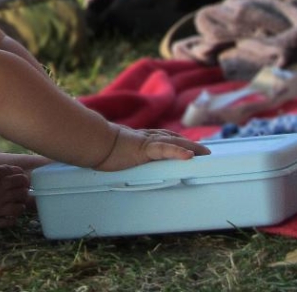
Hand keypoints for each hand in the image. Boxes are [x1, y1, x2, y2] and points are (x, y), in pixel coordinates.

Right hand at [93, 126, 210, 171]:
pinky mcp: (145, 149)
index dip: (173, 139)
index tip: (183, 142)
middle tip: (204, 151)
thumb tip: (107, 159)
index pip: (159, 137)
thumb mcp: (108, 150)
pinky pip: (165, 150)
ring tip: (205, 153)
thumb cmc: (96, 146)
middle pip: (171, 137)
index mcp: (137, 139)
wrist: (91, 140)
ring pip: (173, 142)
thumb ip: (114, 153)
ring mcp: (145, 142)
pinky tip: (189, 156)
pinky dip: (178, 152)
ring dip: (190, 147)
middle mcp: (144, 137)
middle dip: (188, 143)